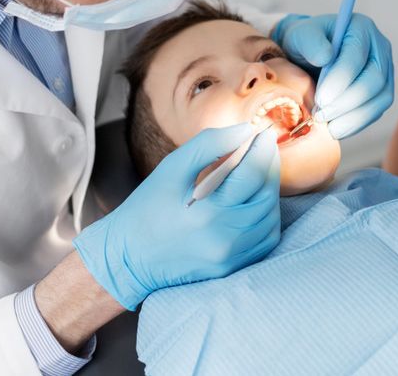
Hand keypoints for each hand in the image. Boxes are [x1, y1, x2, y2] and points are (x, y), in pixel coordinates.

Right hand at [73, 124, 280, 310]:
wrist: (127, 257)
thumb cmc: (147, 207)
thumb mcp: (172, 168)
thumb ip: (211, 144)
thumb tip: (247, 130)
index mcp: (209, 211)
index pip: (254, 174)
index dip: (264, 149)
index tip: (265, 132)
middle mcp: (225, 238)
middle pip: (267, 196)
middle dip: (269, 167)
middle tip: (263, 149)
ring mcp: (230, 257)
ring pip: (270, 218)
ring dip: (270, 191)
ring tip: (257, 173)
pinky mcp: (231, 268)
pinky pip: (265, 240)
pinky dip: (267, 217)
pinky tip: (254, 201)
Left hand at [273, 13, 393, 138]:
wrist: (309, 57)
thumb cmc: (305, 44)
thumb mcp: (301, 36)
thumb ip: (311, 42)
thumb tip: (325, 57)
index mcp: (361, 29)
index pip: (357, 56)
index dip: (341, 79)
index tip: (321, 99)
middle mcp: (379, 48)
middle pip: (374, 79)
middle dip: (347, 101)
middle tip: (321, 115)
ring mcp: (385, 71)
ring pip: (380, 98)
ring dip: (354, 117)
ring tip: (329, 127)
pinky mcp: (381, 91)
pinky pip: (377, 110)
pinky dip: (357, 123)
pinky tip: (337, 129)